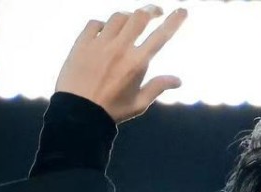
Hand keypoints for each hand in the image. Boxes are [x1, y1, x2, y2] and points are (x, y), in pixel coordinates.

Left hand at [54, 5, 187, 123]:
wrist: (78, 113)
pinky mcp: (82, 43)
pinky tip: (105, 33)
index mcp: (137, 64)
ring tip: (130, 23)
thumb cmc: (111, 111)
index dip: (174, 21)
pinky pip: (95, 24)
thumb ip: (158, 88)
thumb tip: (178, 80)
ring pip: (118, 17)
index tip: (182, 11)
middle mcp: (120, 49)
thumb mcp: (138, 104)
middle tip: (156, 12)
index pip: (161, 36)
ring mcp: (100, 43)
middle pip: (139, 16)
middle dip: (151, 10)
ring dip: (127, 18)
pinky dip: (103, 25)